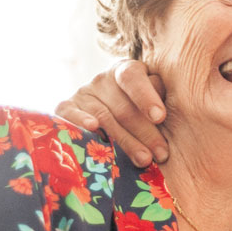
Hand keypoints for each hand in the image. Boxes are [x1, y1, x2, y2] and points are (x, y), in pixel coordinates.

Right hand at [55, 60, 169, 165]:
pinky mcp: (65, 108)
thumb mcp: (154, 99)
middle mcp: (103, 79)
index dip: (146, 96)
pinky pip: (70, 115)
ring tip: (144, 160)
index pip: (133, 77)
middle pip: (123, 107)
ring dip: (126, 141)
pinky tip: (93, 129)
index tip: (160, 117)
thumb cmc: (141, 110)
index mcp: (127, 71)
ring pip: (104, 117)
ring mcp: (83, 93)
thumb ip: (162, 101)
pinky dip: (80, 121)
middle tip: (161, 154)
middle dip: (146, 133)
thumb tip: (166, 116)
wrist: (105, 109)